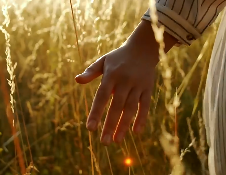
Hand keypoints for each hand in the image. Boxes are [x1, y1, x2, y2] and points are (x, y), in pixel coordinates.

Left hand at [75, 20, 176, 144]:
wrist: (143, 48)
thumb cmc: (118, 57)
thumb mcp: (103, 61)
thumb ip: (91, 72)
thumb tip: (77, 80)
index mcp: (111, 75)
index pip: (102, 97)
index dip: (96, 113)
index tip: (90, 129)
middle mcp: (125, 81)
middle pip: (117, 107)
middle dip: (110, 125)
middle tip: (104, 143)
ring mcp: (138, 85)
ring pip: (131, 109)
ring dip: (124, 126)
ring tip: (116, 141)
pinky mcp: (148, 88)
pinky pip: (145, 106)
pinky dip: (142, 118)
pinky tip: (136, 132)